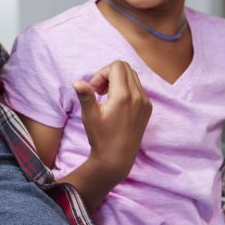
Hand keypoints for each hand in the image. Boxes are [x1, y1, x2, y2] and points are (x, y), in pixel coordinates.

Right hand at [73, 60, 151, 183]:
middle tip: (99, 91)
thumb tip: (77, 82)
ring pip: (132, 76)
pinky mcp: (147, 108)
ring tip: (106, 97)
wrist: (117, 158)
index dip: (101, 73)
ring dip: (117, 80)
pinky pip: (138, 88)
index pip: (116, 66)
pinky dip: (125, 88)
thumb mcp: (90, 115)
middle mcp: (138, 96)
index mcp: (124, 96)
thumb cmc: (101, 137)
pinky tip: (116, 103)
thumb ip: (86, 95)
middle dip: (109, 74)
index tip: (94, 90)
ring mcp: (145, 102)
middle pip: (125, 68)